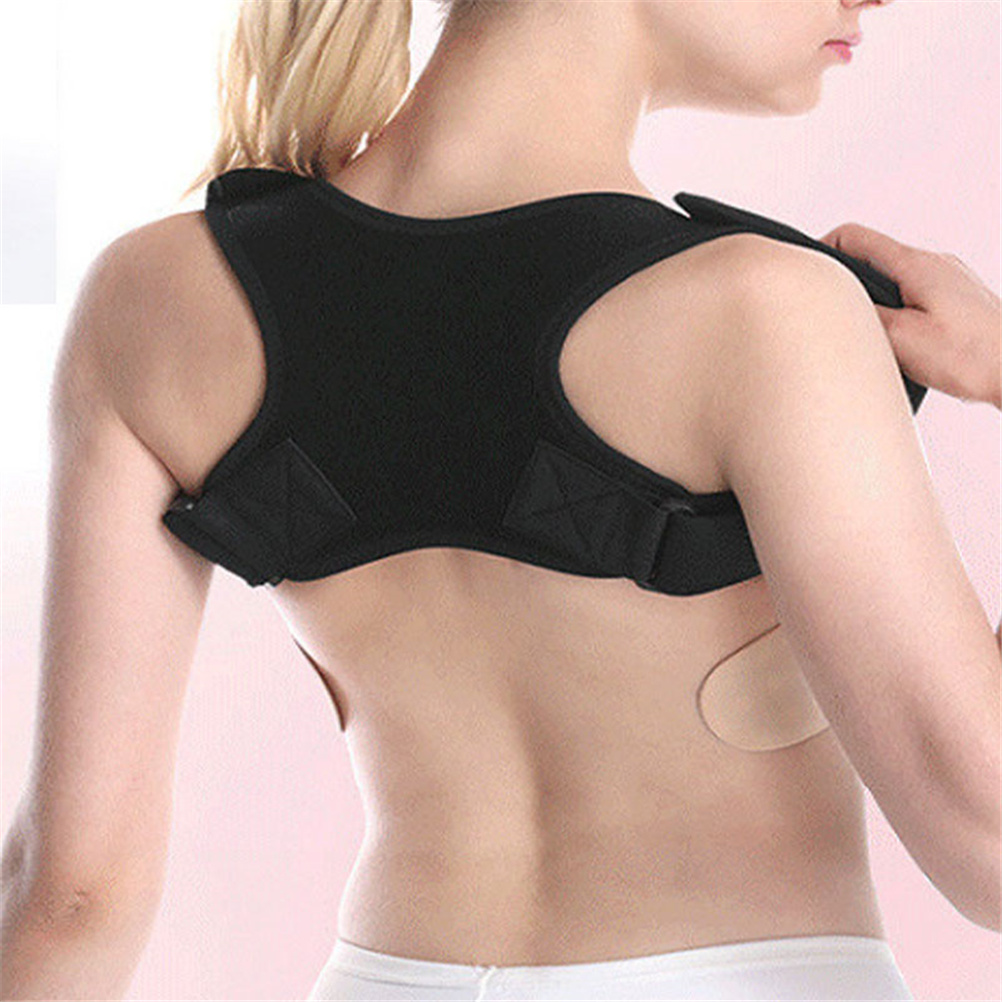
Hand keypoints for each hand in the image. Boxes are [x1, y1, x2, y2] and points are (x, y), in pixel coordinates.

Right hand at [818, 223, 1000, 409]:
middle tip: (830, 310)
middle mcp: (934, 263)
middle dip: (845, 281)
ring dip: (872, 300)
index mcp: (915, 265)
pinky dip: (896, 312)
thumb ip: (861, 317)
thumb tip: (835, 306)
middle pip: (872, 257)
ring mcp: (948, 280)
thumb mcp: (900, 339)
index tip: (806, 271)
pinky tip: (897, 341)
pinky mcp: (957, 300)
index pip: (853, 236)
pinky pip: (913, 296)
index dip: (820, 248)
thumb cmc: (974, 356)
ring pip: (894, 279)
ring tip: (865, 330)